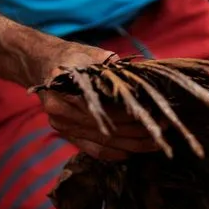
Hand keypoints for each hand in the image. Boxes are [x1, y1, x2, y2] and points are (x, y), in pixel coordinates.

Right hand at [35, 44, 163, 161]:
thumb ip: (112, 66)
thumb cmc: (74, 58)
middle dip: (138, 130)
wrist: (45, 65)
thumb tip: (143, 76)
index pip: (105, 106)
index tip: (155, 111)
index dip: (132, 112)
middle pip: (107, 127)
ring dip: (133, 145)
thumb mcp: (91, 54)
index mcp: (64, 86)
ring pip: (103, 142)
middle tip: (163, 128)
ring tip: (156, 142)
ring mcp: (62, 126)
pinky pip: (93, 150)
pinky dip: (115, 154)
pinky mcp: (67, 135)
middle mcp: (60, 109)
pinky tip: (133, 153)